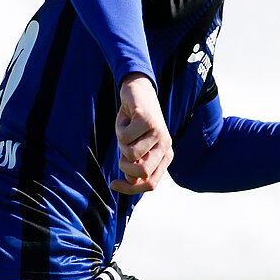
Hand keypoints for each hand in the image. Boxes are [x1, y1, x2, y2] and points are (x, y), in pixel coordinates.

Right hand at [112, 72, 172, 193]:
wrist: (137, 90)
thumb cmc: (134, 123)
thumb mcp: (133, 147)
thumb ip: (134, 165)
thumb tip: (131, 182)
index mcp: (165, 155)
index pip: (150, 184)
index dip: (130, 189)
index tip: (113, 184)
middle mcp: (165, 145)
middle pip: (142, 173)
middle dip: (125, 168)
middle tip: (120, 155)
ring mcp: (158, 132)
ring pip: (131, 155)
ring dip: (121, 144)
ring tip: (125, 131)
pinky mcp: (147, 120)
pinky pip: (125, 137)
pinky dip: (119, 129)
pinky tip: (126, 118)